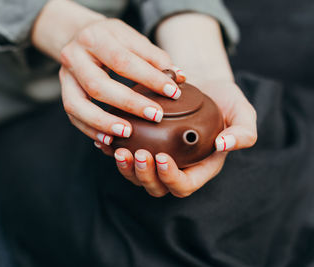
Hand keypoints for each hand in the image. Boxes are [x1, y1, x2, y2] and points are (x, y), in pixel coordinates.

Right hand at [32, 0, 184, 145]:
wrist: (79, 34)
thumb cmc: (111, 38)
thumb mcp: (132, 38)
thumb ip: (154, 57)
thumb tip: (178, 77)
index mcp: (94, 37)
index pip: (123, 60)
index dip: (149, 78)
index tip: (173, 92)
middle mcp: (73, 55)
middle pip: (97, 85)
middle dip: (128, 103)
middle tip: (155, 116)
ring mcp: (65, 76)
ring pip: (77, 105)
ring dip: (102, 122)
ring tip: (127, 133)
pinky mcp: (63, 91)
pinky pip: (72, 115)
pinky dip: (90, 129)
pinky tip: (108, 138)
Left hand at [95, 13, 256, 197]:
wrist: (201, 84)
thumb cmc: (223, 100)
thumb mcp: (242, 112)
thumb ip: (243, 131)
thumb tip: (224, 146)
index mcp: (200, 167)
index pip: (184, 185)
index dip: (171, 178)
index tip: (163, 158)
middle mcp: (177, 167)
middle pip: (157, 186)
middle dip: (145, 175)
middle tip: (138, 154)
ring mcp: (158, 158)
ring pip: (138, 176)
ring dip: (126, 168)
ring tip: (118, 150)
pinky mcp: (143, 145)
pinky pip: (126, 156)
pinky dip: (112, 152)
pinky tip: (103, 142)